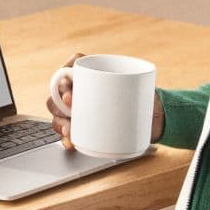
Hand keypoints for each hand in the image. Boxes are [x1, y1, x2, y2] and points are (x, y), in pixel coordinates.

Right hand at [46, 53, 164, 148]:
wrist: (153, 116)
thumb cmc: (145, 96)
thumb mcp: (141, 86)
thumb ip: (133, 87)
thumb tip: (132, 98)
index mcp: (93, 72)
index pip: (70, 67)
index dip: (64, 75)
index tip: (69, 86)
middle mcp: (81, 89)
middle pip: (57, 92)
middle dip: (59, 102)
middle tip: (71, 107)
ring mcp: (79, 108)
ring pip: (58, 113)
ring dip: (60, 122)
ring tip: (70, 130)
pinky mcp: (82, 125)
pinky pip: (67, 131)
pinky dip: (66, 138)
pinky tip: (71, 141)